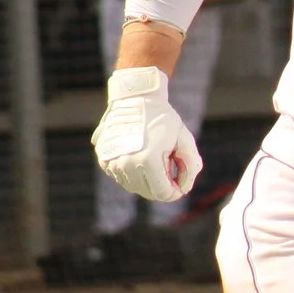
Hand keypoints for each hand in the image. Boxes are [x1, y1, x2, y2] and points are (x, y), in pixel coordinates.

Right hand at [92, 66, 200, 202]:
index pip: (163, 193)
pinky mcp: (103, 160)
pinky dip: (133, 174)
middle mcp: (126, 164)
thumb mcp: (185, 141)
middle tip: (169, 168)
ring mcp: (112, 163)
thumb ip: (190, 168)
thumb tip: (183, 189)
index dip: (175, 192)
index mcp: (148, 161)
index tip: (181, 184)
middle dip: (162, 186)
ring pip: (134, 187)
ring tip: (155, 158)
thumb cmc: (163, 120)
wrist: (135, 99)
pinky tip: (140, 157)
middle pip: (148, 192)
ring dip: (147, 180)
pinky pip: (121, 177)